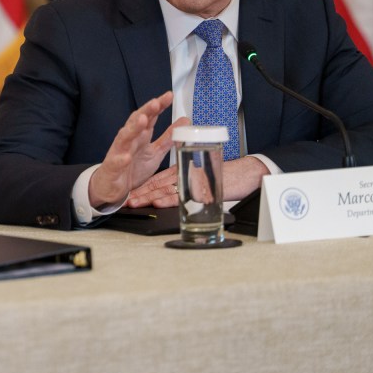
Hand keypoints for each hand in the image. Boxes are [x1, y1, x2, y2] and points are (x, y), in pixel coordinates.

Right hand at [88, 93, 181, 207]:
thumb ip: (169, 137)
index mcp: (141, 136)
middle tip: (155, 103)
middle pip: (136, 122)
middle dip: (145, 111)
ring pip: (124, 137)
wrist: (112, 187)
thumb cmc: (132, 167)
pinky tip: (126, 157)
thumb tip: (185, 120)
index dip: (158, 106)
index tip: (169, 96)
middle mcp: (129, 141)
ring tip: (142, 120)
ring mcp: (119, 152)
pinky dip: (120, 159)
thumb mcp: (155, 152)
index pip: (149, 117)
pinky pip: (116, 162)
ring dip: (133, 128)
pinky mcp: (112, 167)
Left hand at [127, 155, 271, 207]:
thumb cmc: (225, 176)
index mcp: (182, 171)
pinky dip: (168, 198)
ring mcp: (191, 181)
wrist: (246, 174)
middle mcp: (184, 174)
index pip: (158, 179)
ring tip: (134, 202)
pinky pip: (182, 193)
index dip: (143, 186)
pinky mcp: (200, 189)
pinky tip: (157, 202)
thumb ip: (187, 184)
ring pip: (165, 188)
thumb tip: (174, 196)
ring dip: (148, 196)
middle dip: (140, 192)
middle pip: (157, 183)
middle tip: (126, 200)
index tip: (131, 193)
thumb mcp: (202, 178)